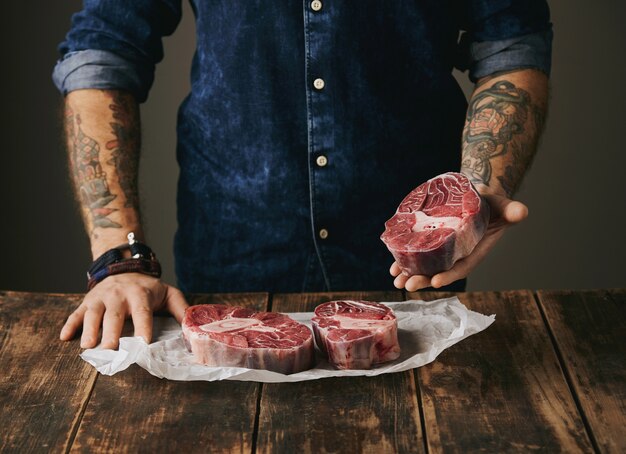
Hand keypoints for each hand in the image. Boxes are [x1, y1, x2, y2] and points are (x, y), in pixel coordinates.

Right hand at [60, 273, 188, 348]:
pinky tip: (65, 337)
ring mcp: (101, 298)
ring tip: (88, 346)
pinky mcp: (87, 301)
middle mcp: (119, 296)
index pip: (143, 312)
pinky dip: (70, 324)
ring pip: (93, 314)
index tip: (143, 343)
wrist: (125, 267)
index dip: (143, 327)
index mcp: (140, 295)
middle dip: (112, 332)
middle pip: (114, 315)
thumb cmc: (149, 288)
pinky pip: (76, 313)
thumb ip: (180, 309)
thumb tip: (193, 328)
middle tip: (111, 349)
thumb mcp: (168, 293)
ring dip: (89, 330)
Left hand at [390, 192, 527, 290]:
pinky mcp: (431, 242)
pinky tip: (393, 269)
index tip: (435, 281)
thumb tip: (521, 212)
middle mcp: (457, 255)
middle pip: (439, 271)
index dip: (449, 275)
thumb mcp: (503, 206)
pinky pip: (417, 255)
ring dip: (410, 275)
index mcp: (473, 252)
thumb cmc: (492, 205)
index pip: (461, 267)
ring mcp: (442, 250)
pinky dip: (404, 262)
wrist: (478, 197)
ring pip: (425, 267)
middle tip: (408, 286)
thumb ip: (511, 210)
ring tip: (397, 282)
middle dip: (423, 280)